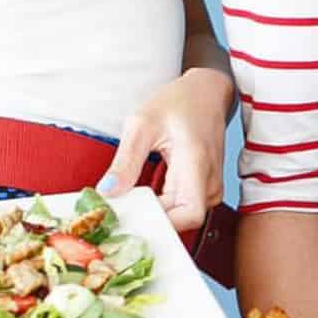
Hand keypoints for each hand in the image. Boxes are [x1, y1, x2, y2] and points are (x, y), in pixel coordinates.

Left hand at [95, 67, 235, 232]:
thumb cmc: (179, 103)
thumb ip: (125, 161)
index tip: (131, 216)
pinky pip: (182, 209)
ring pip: (181, 217)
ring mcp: (210, 191)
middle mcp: (209, 185)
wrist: (206, 95)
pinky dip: (161, 207)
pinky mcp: (204, 192)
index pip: (188, 215)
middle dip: (150, 220)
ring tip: (129, 202)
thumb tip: (108, 192)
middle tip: (119, 212)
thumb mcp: (142, 124)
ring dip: (154, 214)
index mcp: (197, 166)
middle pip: (182, 221)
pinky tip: (144, 197)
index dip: (161, 223)